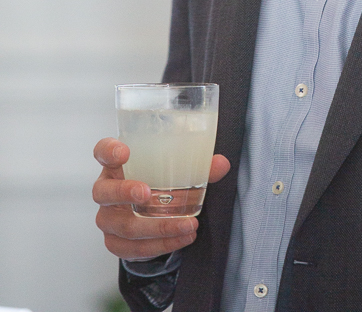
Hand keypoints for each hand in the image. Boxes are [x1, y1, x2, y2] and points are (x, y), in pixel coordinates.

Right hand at [93, 137, 230, 260]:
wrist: (147, 215)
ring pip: (124, 226)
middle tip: (147, 193)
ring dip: (158, 227)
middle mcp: (106, 190)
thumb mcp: (173, 170)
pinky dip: (160, 245)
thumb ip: (198, 165)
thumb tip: (222, 164)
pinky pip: (133, 248)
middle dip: (124, 192)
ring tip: (187, 225)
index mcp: (117, 165)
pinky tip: (181, 239)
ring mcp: (108, 219)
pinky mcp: (115, 242)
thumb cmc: (157, 182)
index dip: (108, 150)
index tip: (123, 151)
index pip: (102, 151)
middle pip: (103, 192)